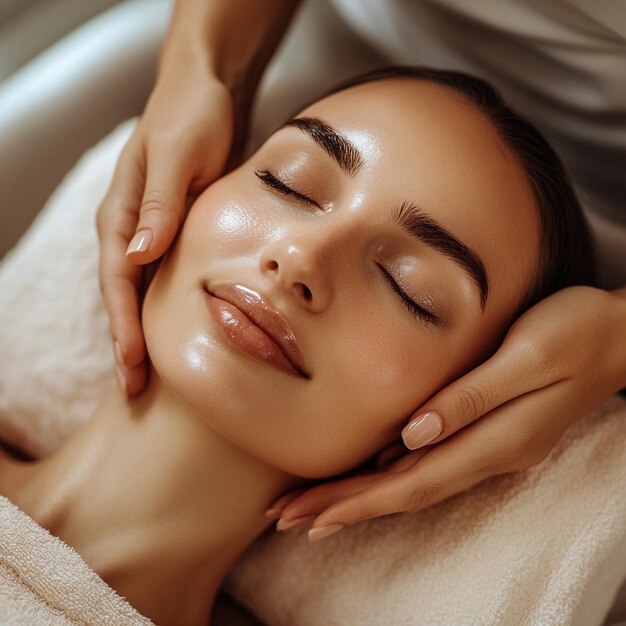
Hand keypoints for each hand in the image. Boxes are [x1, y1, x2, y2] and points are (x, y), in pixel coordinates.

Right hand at [96, 70, 236, 394]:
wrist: (207, 92)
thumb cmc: (192, 117)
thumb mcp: (178, 156)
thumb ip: (160, 205)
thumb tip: (138, 255)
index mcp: (122, 214)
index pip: (118, 281)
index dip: (123, 327)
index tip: (131, 367)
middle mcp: (131, 228)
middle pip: (123, 296)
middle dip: (126, 343)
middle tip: (134, 391)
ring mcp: (153, 231)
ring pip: (142, 293)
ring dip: (144, 333)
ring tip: (150, 375)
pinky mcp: (176, 231)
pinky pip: (165, 279)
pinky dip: (166, 310)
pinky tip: (176, 332)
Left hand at [267, 286, 625, 541]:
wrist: (618, 335)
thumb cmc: (574, 334)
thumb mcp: (527, 358)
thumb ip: (470, 399)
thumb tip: (412, 435)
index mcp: (494, 440)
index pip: (411, 483)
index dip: (358, 502)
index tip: (310, 518)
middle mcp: (487, 454)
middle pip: (404, 491)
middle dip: (344, 506)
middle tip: (287, 518)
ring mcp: (489, 446)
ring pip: (412, 481)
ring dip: (361, 495)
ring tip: (313, 505)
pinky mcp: (487, 431)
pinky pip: (429, 462)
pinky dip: (389, 474)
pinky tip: (365, 474)